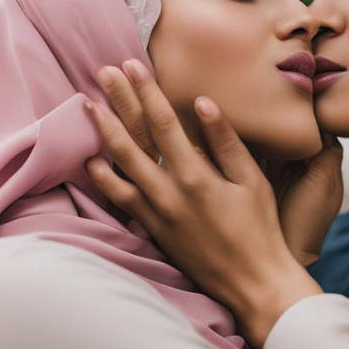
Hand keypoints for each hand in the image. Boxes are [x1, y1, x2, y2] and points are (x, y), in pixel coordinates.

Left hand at [92, 62, 342, 267]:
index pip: (163, 123)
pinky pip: (120, 199)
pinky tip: (92, 162)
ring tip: (89, 106)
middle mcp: (168, 193)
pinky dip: (103, 179)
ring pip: (119, 166)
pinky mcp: (152, 230)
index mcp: (196, 176)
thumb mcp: (252, 181)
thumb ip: (225, 141)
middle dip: (116, 102)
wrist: (251, 283)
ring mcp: (156, 213)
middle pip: (133, 138)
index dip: (146, 91)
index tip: (132, 65)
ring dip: (103, 133)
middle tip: (100, 73)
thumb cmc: (259, 230)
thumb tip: (203, 103)